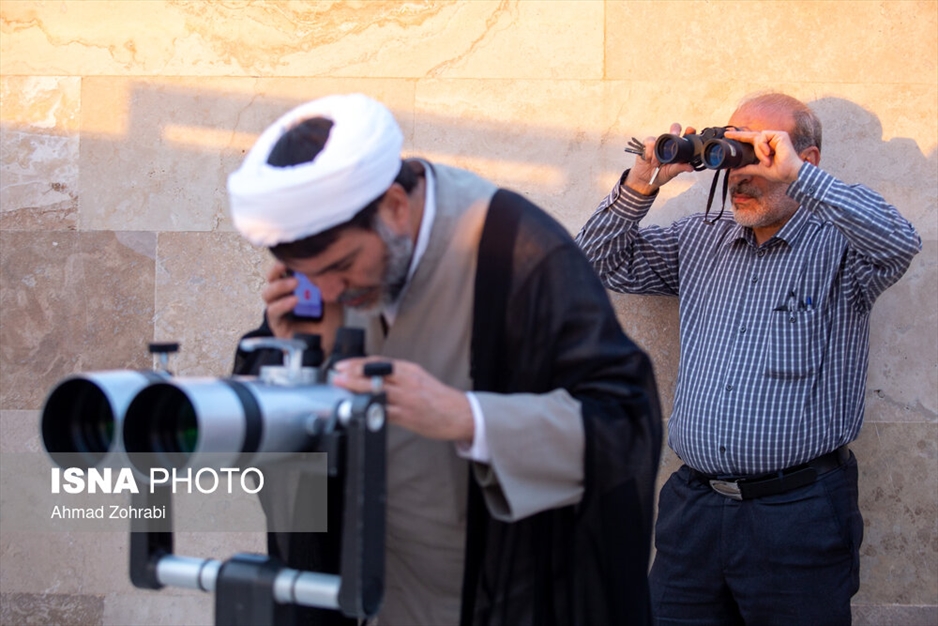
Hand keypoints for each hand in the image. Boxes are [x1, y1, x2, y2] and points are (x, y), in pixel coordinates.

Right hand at [262, 261, 342, 349]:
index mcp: (296, 287)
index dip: (284, 262)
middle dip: (276, 270)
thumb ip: (327, 281)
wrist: (333, 346)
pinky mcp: (277, 326)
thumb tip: (325, 263)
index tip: (292, 255)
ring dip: (279, 286)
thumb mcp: (333, 296)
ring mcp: (279, 312)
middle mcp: (284, 297)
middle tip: (287, 265)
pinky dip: (282, 305)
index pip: (283, 271)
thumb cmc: (333, 321)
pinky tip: (294, 300)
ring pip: (268, 294)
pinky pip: (273, 313)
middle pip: (271, 279)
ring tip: (294, 284)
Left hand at [331, 357, 473, 442]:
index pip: (379, 363)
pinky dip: (370, 408)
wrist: (460, 413)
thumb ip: (397, 378)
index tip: (343, 365)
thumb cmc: (438, 398)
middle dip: (352, 373)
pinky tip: (358, 408)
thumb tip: (371, 379)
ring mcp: (407, 398)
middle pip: (375, 374)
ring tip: (341, 387)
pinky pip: (384, 411)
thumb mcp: (418, 379)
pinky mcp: (407, 415)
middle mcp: (407, 381)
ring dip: (356, 388)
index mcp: (409, 370)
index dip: (358, 363)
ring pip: (377, 390)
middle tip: (336, 374)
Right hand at [624, 123, 696, 194]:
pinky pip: (649, 142)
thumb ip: (680, 168)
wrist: (645, 180)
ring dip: (657, 153)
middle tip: (675, 135)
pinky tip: (649, 160)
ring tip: (656, 164)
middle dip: (675, 130)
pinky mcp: (647, 144)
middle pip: (675, 129)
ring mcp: (658, 142)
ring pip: (660, 138)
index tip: (690, 130)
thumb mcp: (671, 172)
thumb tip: (691, 168)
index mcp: (678, 149)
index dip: (689, 132)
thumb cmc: (660, 175)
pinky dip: (649, 152)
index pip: (685, 137)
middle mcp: (669, 143)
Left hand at [723, 129, 806, 183]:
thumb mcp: (758, 170)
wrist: (789, 173)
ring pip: (757, 138)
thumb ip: (746, 169)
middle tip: (727, 134)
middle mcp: (770, 141)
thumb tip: (732, 171)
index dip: (740, 138)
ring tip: (767, 161)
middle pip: (751, 135)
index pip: (751, 141)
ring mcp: (775, 137)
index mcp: (765, 147)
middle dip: (738, 135)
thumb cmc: (779, 172)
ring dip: (759, 151)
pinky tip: (769, 153)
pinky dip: (763, 146)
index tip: (728, 136)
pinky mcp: (780, 135)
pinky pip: (763, 137)